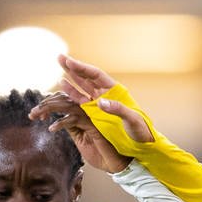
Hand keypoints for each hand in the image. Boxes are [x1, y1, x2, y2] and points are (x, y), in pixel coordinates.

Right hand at [29, 54, 154, 147]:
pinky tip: (64, 91)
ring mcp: (100, 104)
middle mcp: (105, 94)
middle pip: (86, 78)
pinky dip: (73, 97)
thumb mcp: (131, 119)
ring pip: (82, 89)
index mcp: (114, 91)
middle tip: (59, 57)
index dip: (82, 68)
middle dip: (73, 68)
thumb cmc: (140, 130)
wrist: (142, 144)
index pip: (95, 75)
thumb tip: (99, 102)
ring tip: (59, 73)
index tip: (69, 61)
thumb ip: (117, 109)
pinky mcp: (96, 115)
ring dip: (71, 81)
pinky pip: (82, 103)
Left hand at [30, 93, 130, 172]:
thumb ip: (71, 129)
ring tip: (36, 116)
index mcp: (82, 113)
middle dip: (44, 105)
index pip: (63, 101)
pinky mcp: (93, 124)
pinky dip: (61, 122)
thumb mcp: (80, 141)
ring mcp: (91, 115)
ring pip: (66, 104)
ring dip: (49, 109)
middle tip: (31, 114)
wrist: (115, 165)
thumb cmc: (100, 154)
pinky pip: (74, 119)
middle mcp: (87, 110)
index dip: (47, 105)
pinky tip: (51, 129)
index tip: (34, 115)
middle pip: (62, 99)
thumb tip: (57, 122)